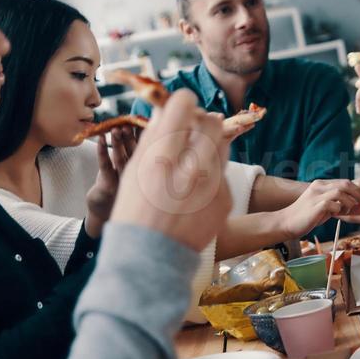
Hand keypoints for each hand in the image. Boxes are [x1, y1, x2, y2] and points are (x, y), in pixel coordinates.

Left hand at [83, 126, 138, 238]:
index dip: (147, 133)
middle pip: (136, 152)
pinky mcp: (108, 185)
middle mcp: (136, 176)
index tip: (144, 119)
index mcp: (145, 170)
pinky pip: (105, 164)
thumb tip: (146, 127)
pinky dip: (102, 150)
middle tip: (130, 121)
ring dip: (119, 142)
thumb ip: (138, 151)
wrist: (104, 213)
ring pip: (122, 157)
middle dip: (132, 136)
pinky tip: (101, 138)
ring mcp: (122, 181)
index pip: (148, 149)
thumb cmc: (118, 188)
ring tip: (117, 128)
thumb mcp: (133, 171)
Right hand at [112, 90, 231, 251]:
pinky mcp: (225, 200)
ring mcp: (212, 185)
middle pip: (211, 121)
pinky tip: (195, 189)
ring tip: (191, 160)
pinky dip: (210, 173)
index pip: (184, 105)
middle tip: (189, 130)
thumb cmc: (135, 209)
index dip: (181, 102)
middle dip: (200, 120)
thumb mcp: (133, 170)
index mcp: (161, 157)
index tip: (179, 107)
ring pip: (222, 144)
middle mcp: (190, 168)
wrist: (151, 256)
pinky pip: (222, 172)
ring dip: (207, 145)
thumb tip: (167, 108)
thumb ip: (154, 137)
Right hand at [280, 179, 359, 239]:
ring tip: (349, 211)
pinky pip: (333, 203)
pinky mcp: (314, 205)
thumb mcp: (329, 210)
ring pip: (340, 191)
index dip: (359, 190)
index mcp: (322, 185)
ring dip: (350, 201)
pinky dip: (340, 208)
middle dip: (359, 193)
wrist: (287, 223)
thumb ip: (345, 208)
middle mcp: (319, 186)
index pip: (345, 182)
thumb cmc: (308, 217)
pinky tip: (338, 214)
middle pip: (345, 184)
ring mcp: (316, 195)